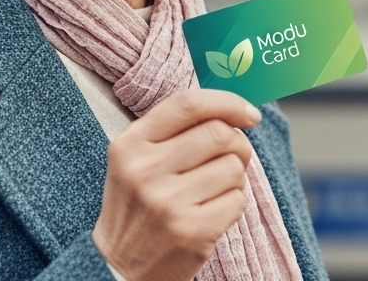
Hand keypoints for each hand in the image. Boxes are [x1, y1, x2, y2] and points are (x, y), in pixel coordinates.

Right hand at [92, 89, 260, 280]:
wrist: (117, 268)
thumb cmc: (136, 207)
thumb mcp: (136, 161)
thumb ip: (174, 131)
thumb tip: (235, 110)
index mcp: (130, 145)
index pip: (188, 104)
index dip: (228, 102)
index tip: (249, 114)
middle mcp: (145, 170)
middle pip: (219, 133)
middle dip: (238, 143)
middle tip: (233, 157)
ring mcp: (168, 202)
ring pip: (234, 167)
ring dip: (234, 177)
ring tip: (212, 191)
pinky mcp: (191, 231)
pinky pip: (237, 200)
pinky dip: (232, 204)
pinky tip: (210, 213)